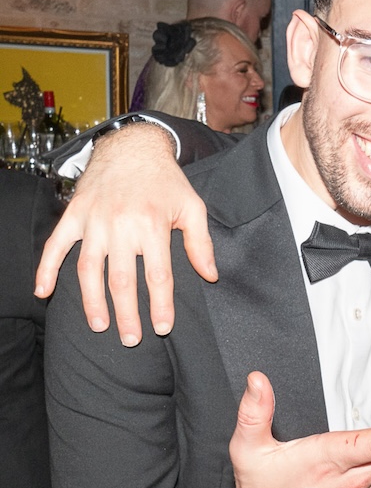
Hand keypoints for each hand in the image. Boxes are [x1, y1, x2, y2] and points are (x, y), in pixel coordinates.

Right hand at [35, 124, 215, 345]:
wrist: (132, 148)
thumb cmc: (166, 181)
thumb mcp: (193, 207)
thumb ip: (201, 243)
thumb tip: (210, 276)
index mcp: (153, 225)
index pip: (158, 275)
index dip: (160, 305)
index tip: (161, 327)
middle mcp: (121, 225)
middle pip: (122, 280)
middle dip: (126, 313)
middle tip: (130, 339)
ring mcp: (94, 221)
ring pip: (89, 269)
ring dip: (92, 301)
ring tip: (98, 326)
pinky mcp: (74, 216)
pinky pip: (55, 246)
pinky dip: (46, 269)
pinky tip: (43, 293)